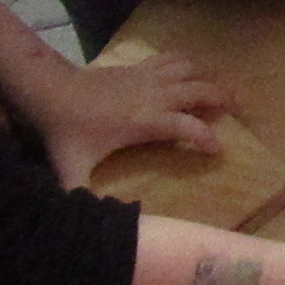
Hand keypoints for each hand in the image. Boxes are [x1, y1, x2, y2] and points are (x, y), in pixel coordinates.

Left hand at [30, 50, 229, 188]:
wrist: (51, 91)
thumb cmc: (67, 132)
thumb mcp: (71, 169)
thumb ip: (81, 197)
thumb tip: (89, 226)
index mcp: (146, 122)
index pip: (188, 126)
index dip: (207, 138)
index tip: (218, 150)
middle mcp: (156, 96)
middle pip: (200, 90)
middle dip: (221, 98)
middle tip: (233, 110)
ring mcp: (149, 77)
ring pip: (191, 69)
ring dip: (206, 78)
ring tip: (215, 91)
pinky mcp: (140, 67)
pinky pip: (172, 58)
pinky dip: (186, 63)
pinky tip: (189, 72)